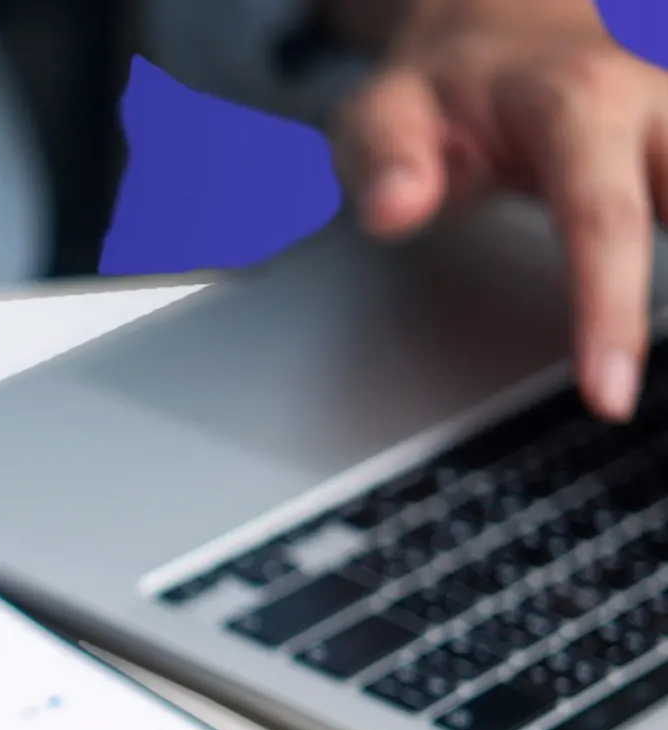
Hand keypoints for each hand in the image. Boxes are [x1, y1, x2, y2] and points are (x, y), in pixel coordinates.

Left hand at [324, 0, 667, 420]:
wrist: (501, 22)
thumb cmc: (442, 90)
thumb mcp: (383, 111)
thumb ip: (384, 159)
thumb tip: (393, 208)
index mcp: (576, 102)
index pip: (605, 219)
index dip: (612, 312)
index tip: (611, 395)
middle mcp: (656, 96)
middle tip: (646, 399)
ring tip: (661, 370)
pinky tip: (667, 331)